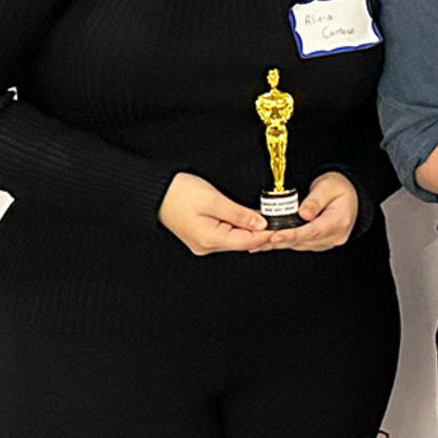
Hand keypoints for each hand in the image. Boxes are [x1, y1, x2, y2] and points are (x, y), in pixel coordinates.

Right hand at [158, 172, 272, 254]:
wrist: (154, 191)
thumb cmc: (178, 193)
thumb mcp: (214, 200)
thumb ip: (239, 214)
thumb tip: (261, 224)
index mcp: (209, 240)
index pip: (248, 242)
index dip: (268, 234)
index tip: (284, 227)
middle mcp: (207, 246)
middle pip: (243, 242)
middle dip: (262, 232)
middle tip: (280, 221)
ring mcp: (203, 243)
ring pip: (235, 239)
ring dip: (250, 230)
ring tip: (268, 219)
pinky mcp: (202, 236)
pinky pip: (226, 235)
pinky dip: (238, 228)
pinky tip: (248, 220)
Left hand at [261, 171, 357, 251]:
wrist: (351, 195)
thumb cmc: (339, 189)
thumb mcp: (329, 186)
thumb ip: (315, 199)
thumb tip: (303, 213)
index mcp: (338, 221)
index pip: (312, 231)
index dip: (292, 234)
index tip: (275, 235)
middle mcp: (334, 236)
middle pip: (303, 240)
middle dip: (279, 240)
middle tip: (258, 239)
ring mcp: (327, 241)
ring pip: (299, 245)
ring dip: (279, 243)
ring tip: (258, 240)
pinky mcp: (319, 243)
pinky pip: (300, 244)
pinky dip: (284, 241)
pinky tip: (269, 241)